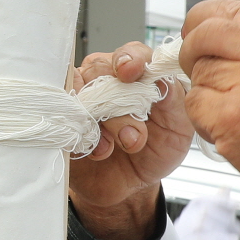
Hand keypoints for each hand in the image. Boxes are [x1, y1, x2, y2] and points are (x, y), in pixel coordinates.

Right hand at [68, 41, 191, 239]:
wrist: (130, 186)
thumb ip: (173, 99)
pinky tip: (97, 150)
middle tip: (134, 138)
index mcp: (138, 75)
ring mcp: (82, 97)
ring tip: (112, 148)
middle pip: (101, 72)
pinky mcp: (64, 118)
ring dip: (100, 122)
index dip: (129, 59)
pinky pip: (62, 114)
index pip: (131, 53)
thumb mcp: (178, 127)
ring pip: (80, 92)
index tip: (130, 72)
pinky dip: (80, 133)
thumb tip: (161, 80)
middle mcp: (107, 79)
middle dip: (119, 106)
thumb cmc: (156, 151)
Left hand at [178, 0, 239, 237]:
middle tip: (200, 68)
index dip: (208, 21)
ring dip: (207, 90)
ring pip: (198, 70)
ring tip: (237, 111)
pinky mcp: (232, 118)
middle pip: (206, 31)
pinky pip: (194, 103)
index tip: (201, 34)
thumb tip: (232, 27)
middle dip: (194, 49)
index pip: (234, 8)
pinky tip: (232, 130)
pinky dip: (204, 118)